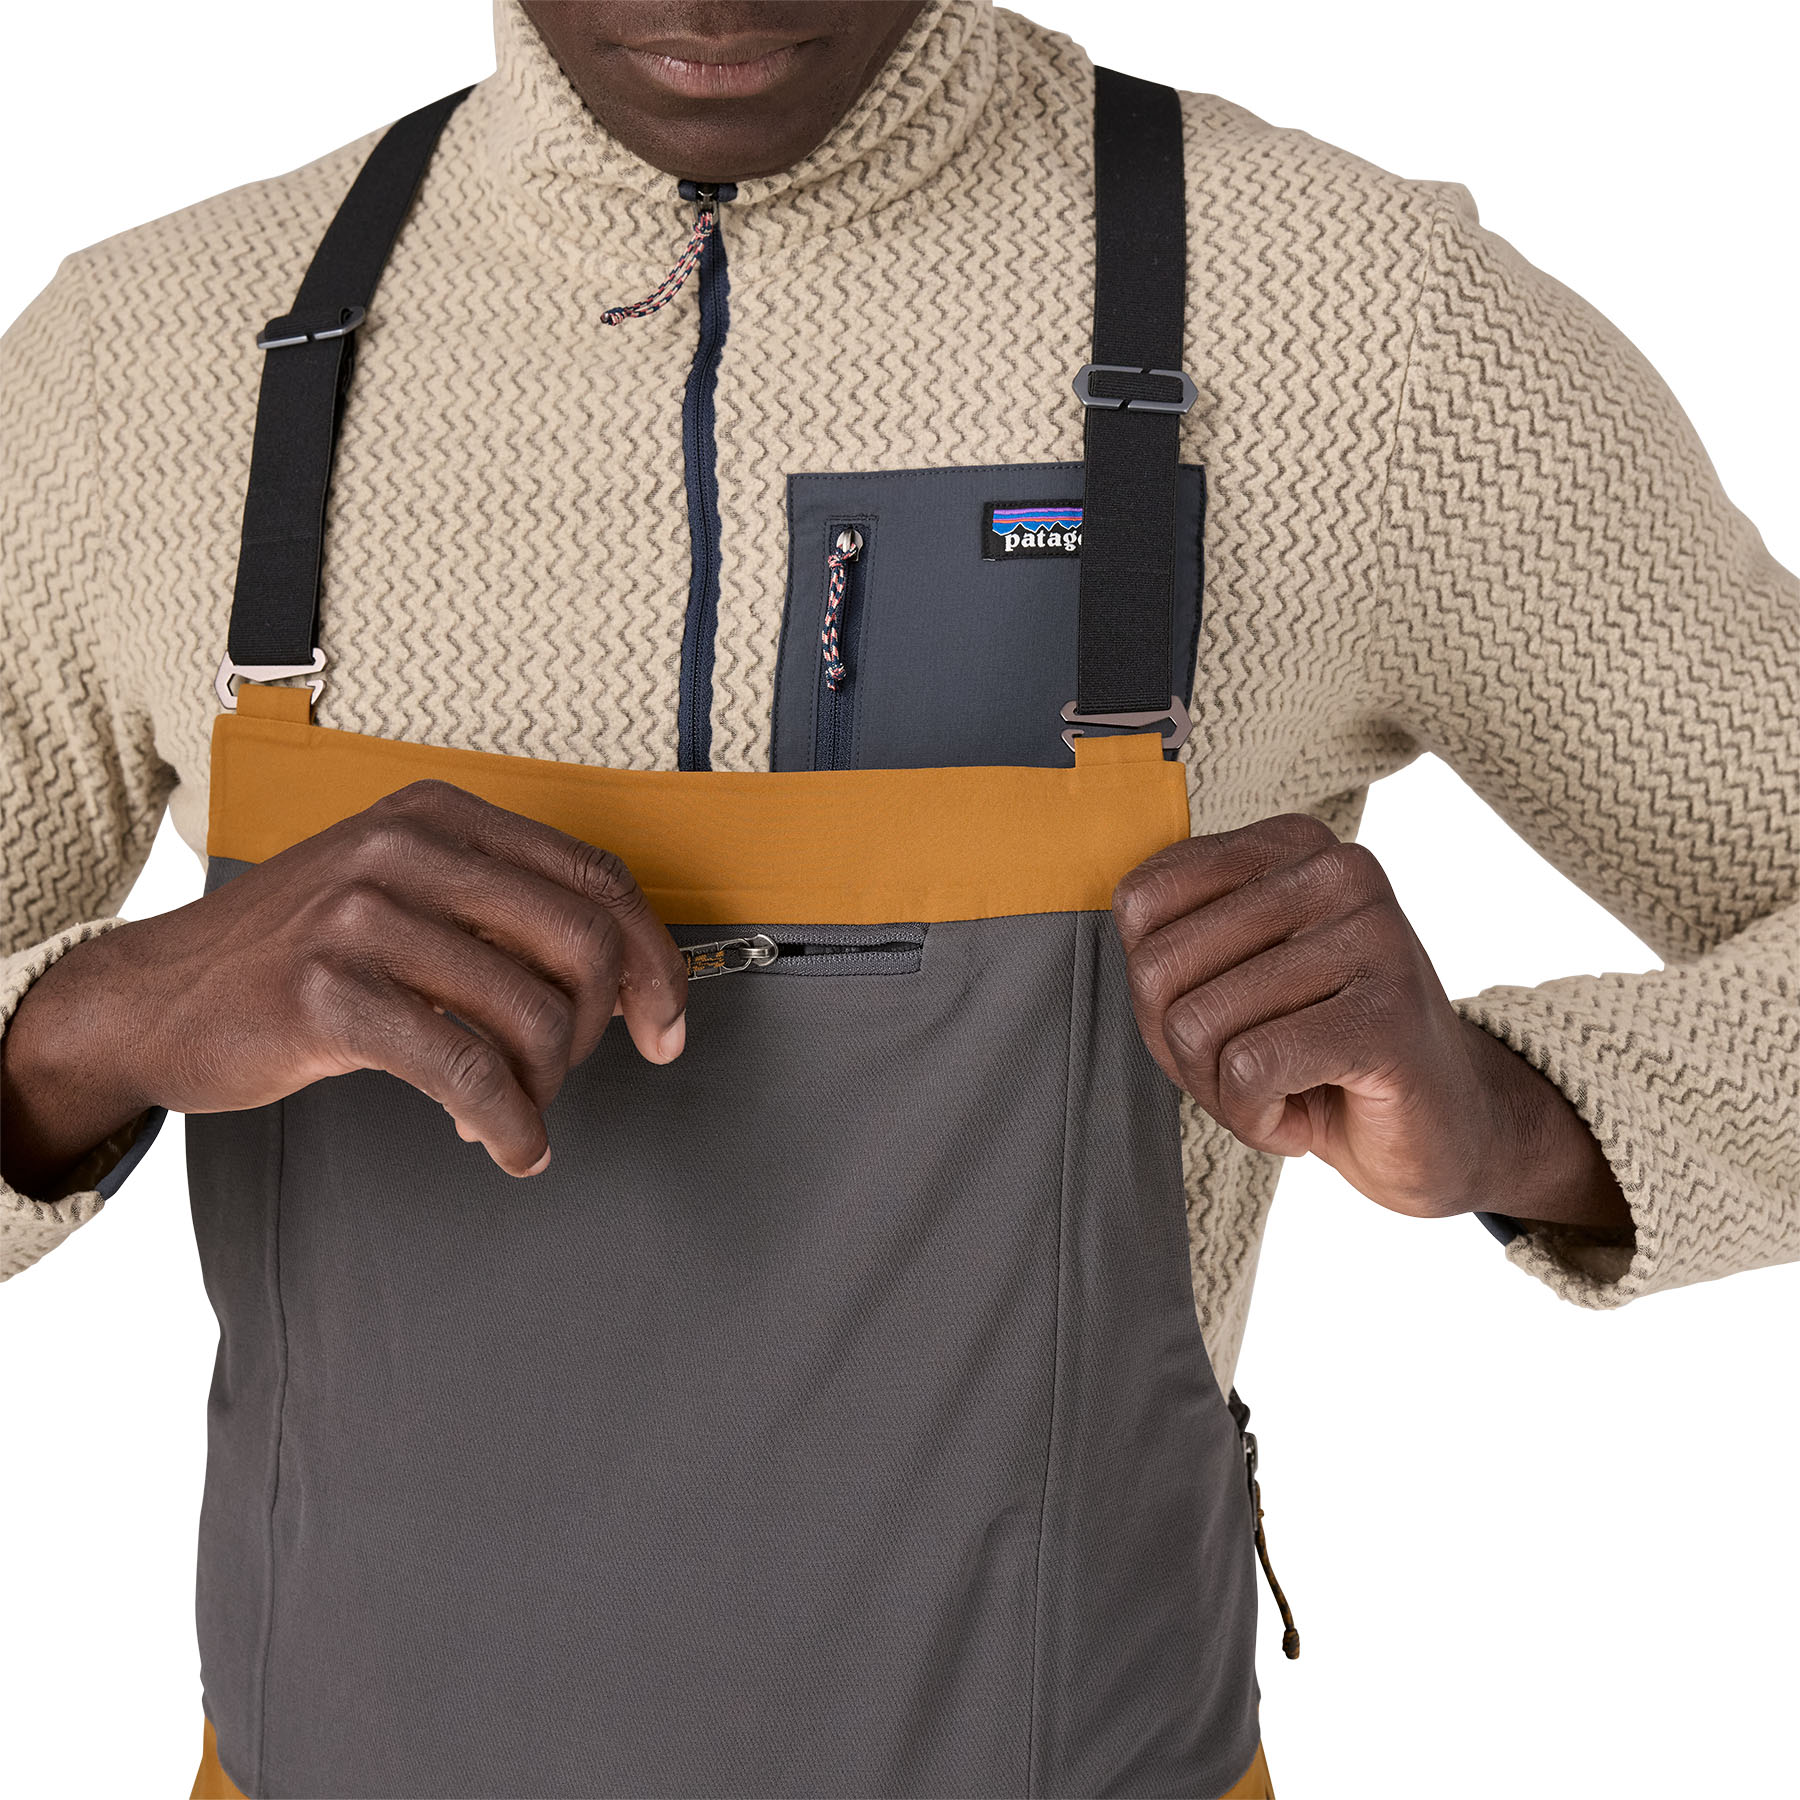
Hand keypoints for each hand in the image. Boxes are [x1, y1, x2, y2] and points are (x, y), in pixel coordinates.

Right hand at [0, 781, 687, 1192]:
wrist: (153, 996)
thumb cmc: (295, 955)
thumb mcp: (401, 894)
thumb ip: (499, 913)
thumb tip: (622, 978)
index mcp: (439, 814)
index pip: (596, 878)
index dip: (653, 960)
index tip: (666, 1024)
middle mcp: (406, 847)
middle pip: (583, 943)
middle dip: (596, 1029)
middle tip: (564, 1074)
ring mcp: (363, 914)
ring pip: (532, 1013)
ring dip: (543, 1087)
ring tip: (510, 1111)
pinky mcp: (328, 991)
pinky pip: (468, 1069)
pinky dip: (508, 1123)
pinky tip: (506, 1146)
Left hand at [1113, 814, 1629, 1230]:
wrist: (1441, 1129)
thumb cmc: (1317, 1051)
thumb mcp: (1232, 977)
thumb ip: (1174, 938)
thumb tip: (1122, 914)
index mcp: (1289, 845)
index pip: (1139, 902)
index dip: (1152, 992)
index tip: (1220, 1018)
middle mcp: (1335, 871)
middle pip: (1158, 967)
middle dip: (1182, 1050)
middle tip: (1248, 1071)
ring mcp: (1372, 936)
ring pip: (1197, 1025)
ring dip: (1224, 1092)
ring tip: (1285, 1090)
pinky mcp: (1388, 1014)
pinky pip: (1250, 1070)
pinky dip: (1257, 1119)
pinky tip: (1304, 1118)